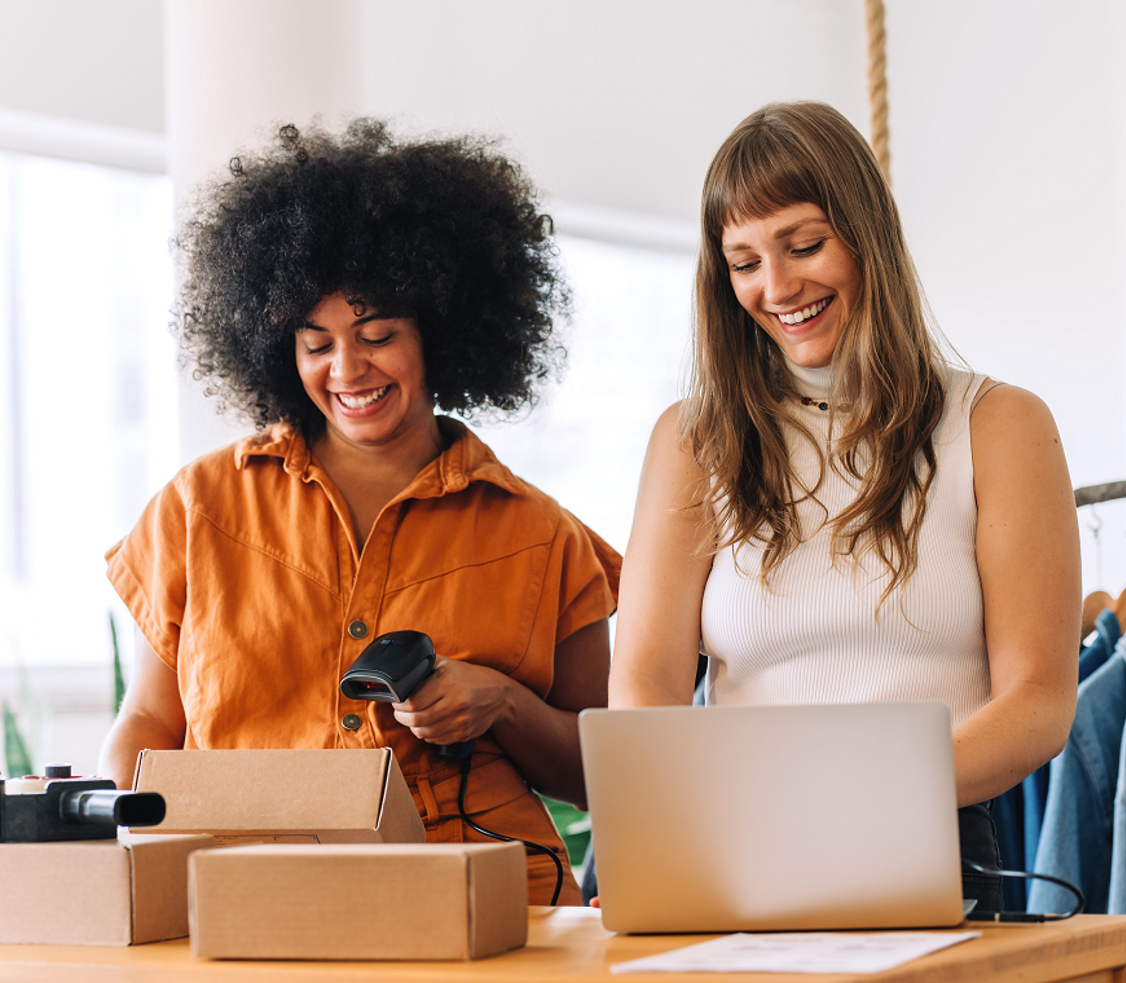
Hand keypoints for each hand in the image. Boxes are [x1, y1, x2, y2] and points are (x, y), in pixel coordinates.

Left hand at [391, 655, 512, 745]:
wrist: (499, 694)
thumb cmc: (469, 677)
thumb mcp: (447, 664)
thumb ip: (424, 664)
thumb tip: (401, 671)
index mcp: (448, 683)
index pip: (413, 701)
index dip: (399, 704)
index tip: (397, 700)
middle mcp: (455, 703)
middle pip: (416, 719)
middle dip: (401, 717)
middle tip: (400, 711)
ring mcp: (460, 721)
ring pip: (424, 733)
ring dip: (413, 726)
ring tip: (412, 717)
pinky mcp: (463, 734)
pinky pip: (436, 740)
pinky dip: (427, 734)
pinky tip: (428, 724)